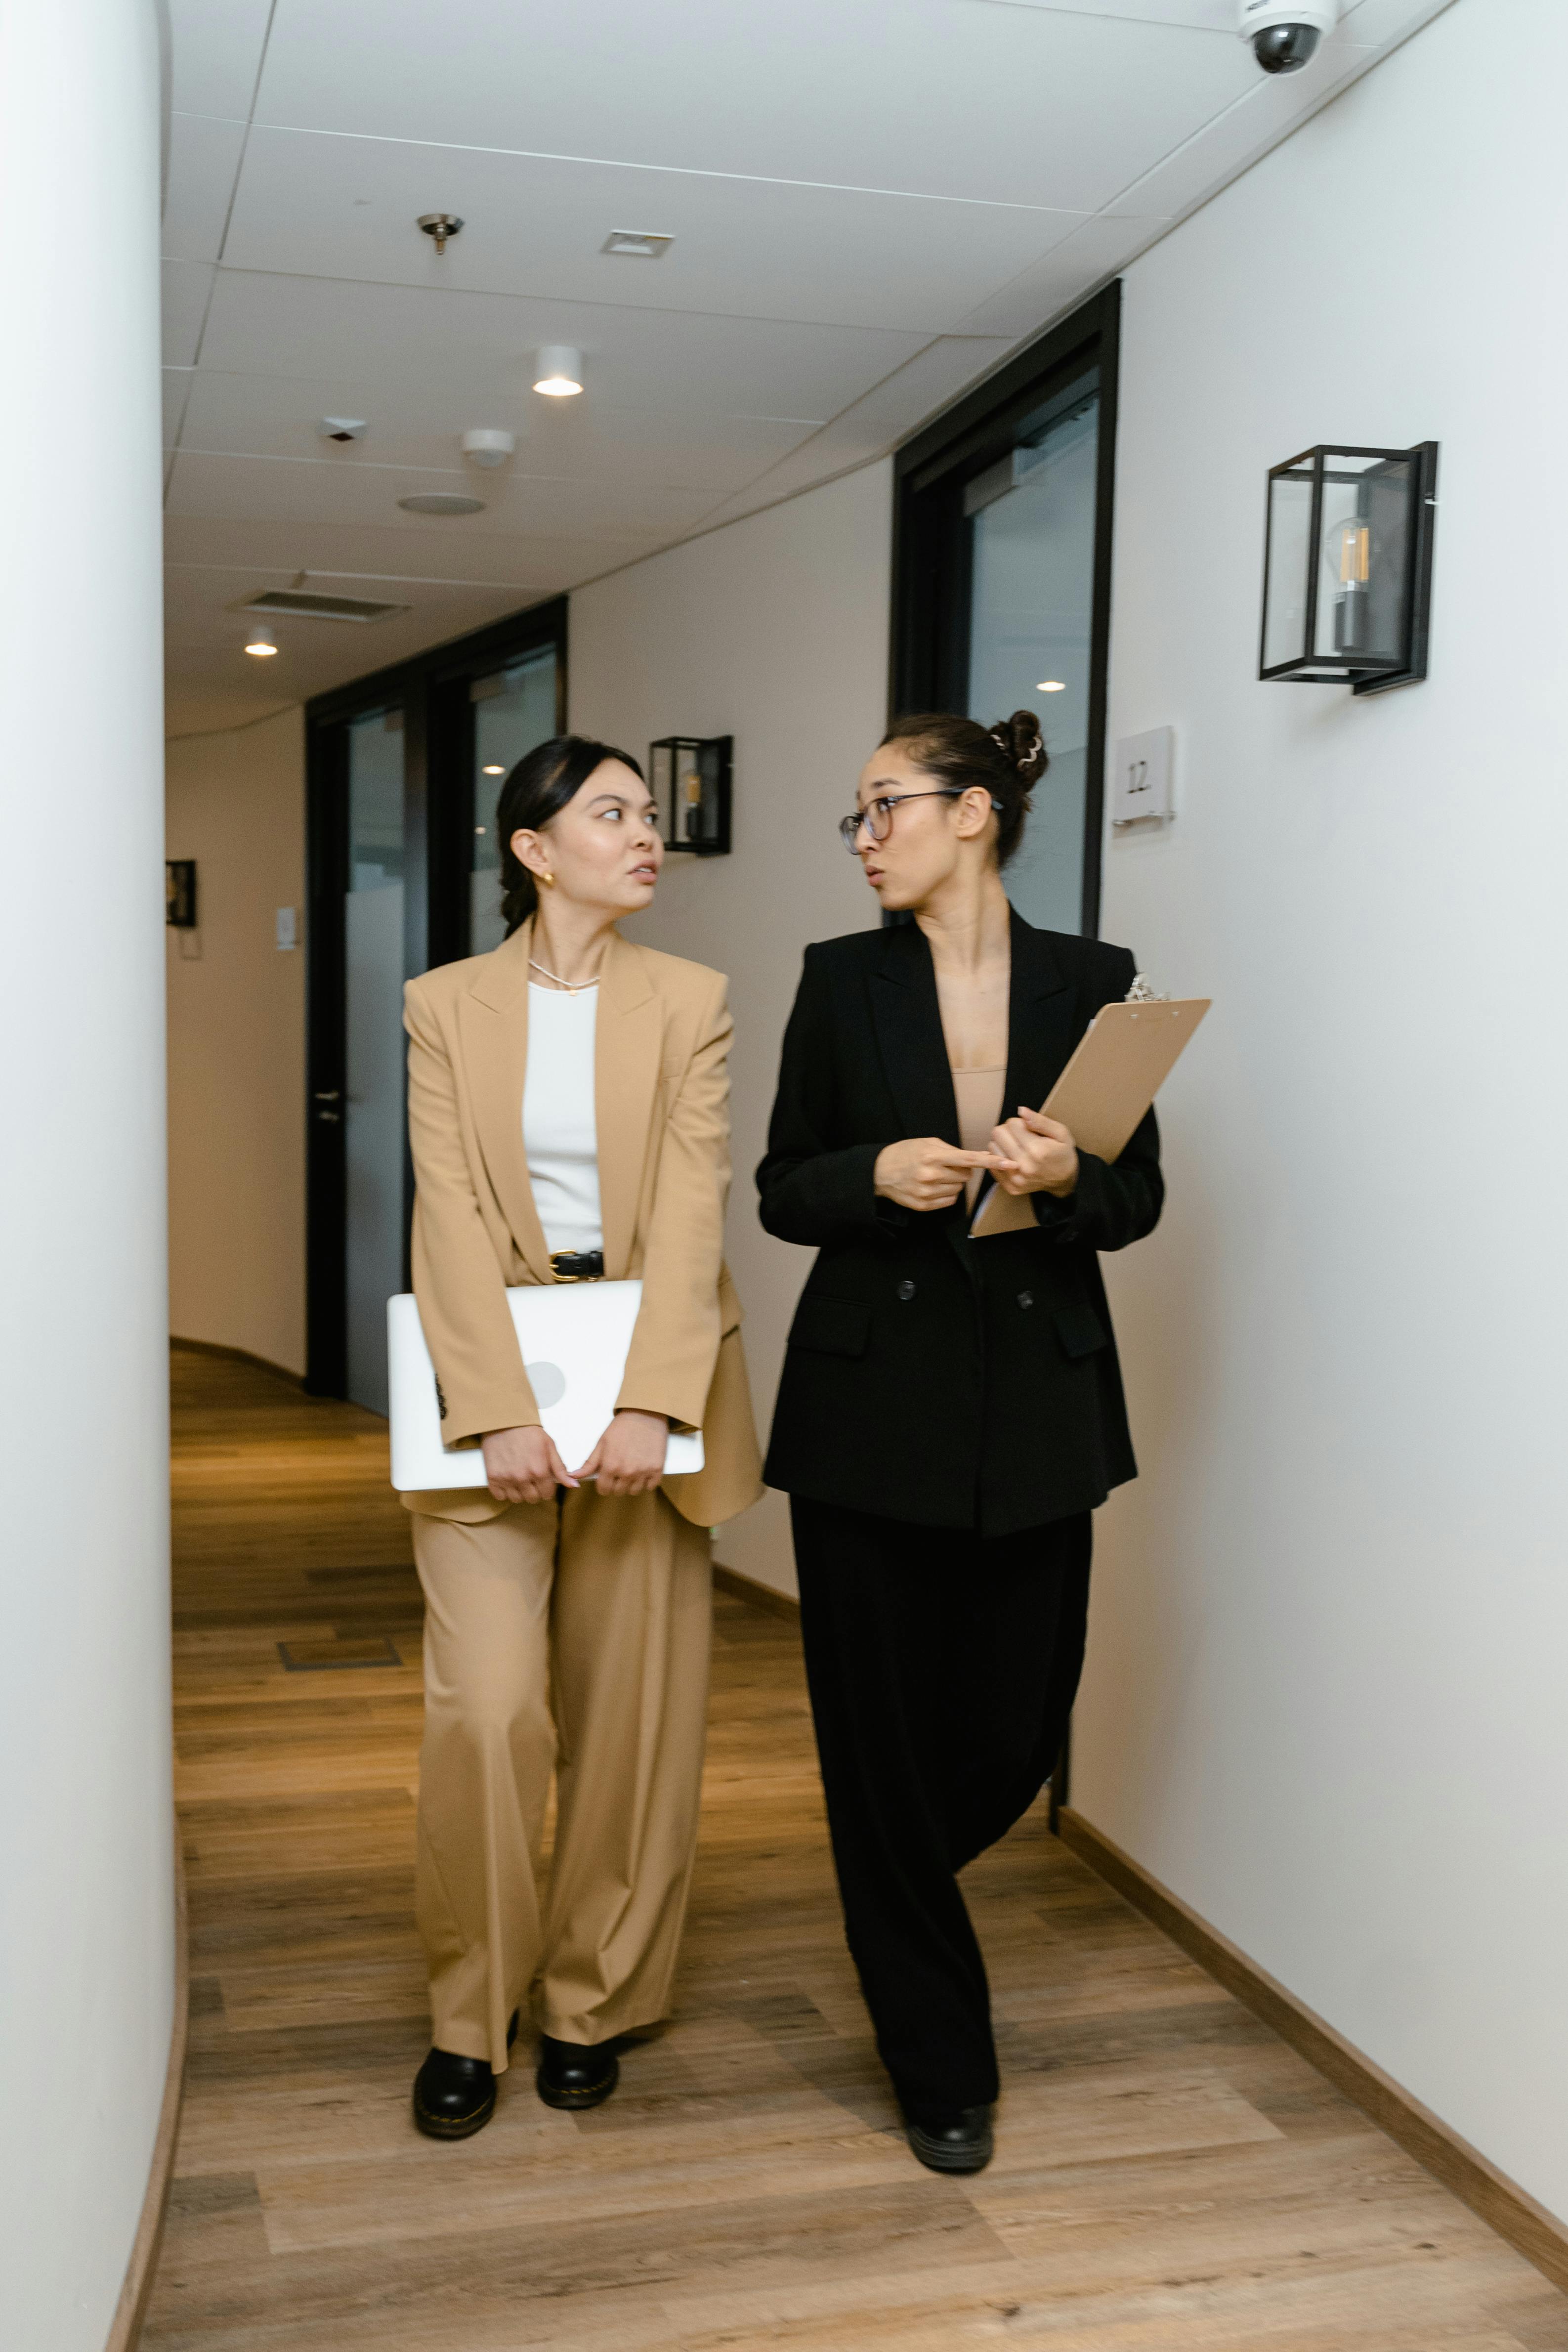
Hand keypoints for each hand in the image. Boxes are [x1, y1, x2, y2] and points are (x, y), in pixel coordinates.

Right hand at [480, 1423, 576, 1504]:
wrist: (504, 1422)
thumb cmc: (528, 1432)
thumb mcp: (550, 1447)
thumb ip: (560, 1469)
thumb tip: (573, 1485)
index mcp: (539, 1470)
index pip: (547, 1494)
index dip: (547, 1488)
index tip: (544, 1482)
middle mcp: (522, 1477)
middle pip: (533, 1499)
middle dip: (535, 1491)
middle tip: (532, 1479)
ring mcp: (506, 1479)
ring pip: (517, 1499)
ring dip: (520, 1492)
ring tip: (520, 1479)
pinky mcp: (492, 1477)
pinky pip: (500, 1496)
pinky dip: (505, 1491)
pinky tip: (509, 1480)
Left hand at [577, 1409, 669, 1497]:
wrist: (645, 1414)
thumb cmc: (622, 1427)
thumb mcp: (602, 1443)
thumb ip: (589, 1463)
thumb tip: (573, 1477)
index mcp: (610, 1466)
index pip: (604, 1490)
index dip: (603, 1485)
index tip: (606, 1479)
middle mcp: (627, 1472)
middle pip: (618, 1492)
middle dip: (616, 1484)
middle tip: (619, 1470)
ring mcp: (643, 1472)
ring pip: (634, 1491)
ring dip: (631, 1484)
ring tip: (631, 1470)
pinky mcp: (657, 1469)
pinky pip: (651, 1486)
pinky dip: (647, 1481)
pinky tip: (643, 1470)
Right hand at [874, 1136, 996, 1212]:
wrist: (880, 1172)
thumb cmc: (905, 1153)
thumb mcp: (927, 1143)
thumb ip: (950, 1150)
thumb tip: (971, 1160)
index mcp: (934, 1156)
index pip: (969, 1159)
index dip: (992, 1161)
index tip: (1010, 1163)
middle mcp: (932, 1175)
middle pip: (966, 1176)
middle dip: (960, 1171)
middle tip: (944, 1166)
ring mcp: (928, 1192)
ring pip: (959, 1189)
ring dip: (952, 1183)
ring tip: (935, 1176)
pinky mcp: (924, 1205)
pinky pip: (950, 1201)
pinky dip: (946, 1194)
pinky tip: (932, 1187)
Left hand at [988, 1107, 1078, 1198]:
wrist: (1064, 1181)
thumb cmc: (1063, 1153)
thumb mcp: (1061, 1133)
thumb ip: (1040, 1121)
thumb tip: (1021, 1110)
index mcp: (1038, 1150)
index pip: (1012, 1124)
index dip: (1020, 1122)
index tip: (1028, 1128)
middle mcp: (1025, 1165)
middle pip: (998, 1134)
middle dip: (1008, 1130)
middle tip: (1020, 1136)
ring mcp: (1016, 1178)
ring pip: (992, 1147)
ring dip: (1002, 1143)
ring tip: (1016, 1146)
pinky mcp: (1010, 1186)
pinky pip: (992, 1164)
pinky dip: (1000, 1158)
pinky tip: (1012, 1157)